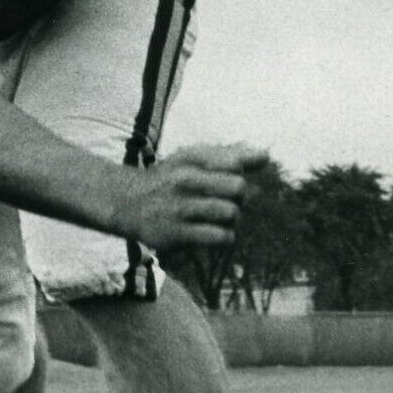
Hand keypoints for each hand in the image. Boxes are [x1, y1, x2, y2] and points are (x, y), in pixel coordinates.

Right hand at [116, 144, 267, 251]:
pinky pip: (220, 237)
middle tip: (226, 200)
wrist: (127, 203)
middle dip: (239, 197)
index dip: (241, 171)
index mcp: (191, 159)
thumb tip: (265, 156)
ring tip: (219, 218)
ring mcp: (180, 209)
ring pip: (231, 214)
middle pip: (239, 188)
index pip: (235, 162)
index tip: (228, 176)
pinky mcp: (176, 235)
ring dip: (232, 219)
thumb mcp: (192, 159)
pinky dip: (224, 237)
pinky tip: (213, 233)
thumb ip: (230, 155)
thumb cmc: (170, 179)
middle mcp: (184, 181)